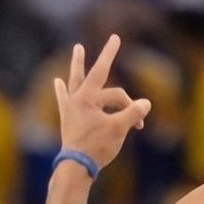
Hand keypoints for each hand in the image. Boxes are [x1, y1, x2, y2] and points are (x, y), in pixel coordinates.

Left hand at [54, 34, 150, 169]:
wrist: (77, 164)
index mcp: (89, 98)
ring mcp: (71, 106)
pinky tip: (57, 82)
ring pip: (76, 80)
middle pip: (96, 76)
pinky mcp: (67, 117)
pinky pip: (63, 98)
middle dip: (106, 56)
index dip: (132, 104)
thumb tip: (146, 102)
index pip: (117, 92)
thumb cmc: (98, 146)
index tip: (142, 114)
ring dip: (78, 65)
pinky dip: (61, 90)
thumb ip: (133, 113)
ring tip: (78, 49)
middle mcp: (78, 97)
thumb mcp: (119, 129)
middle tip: (114, 39)